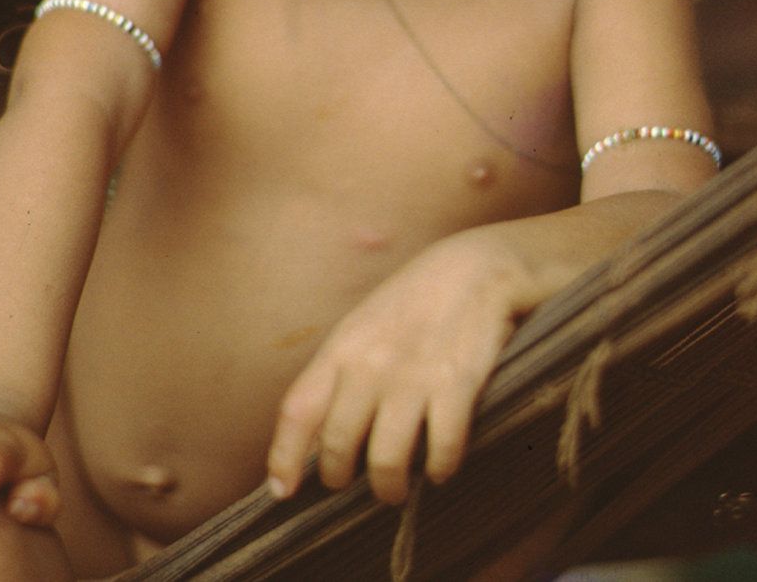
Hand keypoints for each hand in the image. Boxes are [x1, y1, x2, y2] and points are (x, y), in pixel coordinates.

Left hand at [267, 226, 540, 504]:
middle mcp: (370, 365)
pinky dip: (439, 469)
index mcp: (342, 347)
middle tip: (351, 485)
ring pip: (386, 461)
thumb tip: (321, 426)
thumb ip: (343, 368)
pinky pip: (440, 450)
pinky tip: (440, 467)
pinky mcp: (455, 385)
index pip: (298, 411)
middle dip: (340, 478)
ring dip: (389, 487)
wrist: (475, 267)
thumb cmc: (417, 299)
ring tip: (396, 489)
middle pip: (338, 446)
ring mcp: (412, 377)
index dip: (284, 457)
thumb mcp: (365, 323)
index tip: (281, 490)